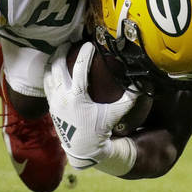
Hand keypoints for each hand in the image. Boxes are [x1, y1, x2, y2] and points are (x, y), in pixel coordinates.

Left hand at [44, 42, 136, 168]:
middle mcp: (62, 97)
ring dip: (53, 62)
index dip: (85, 53)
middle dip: (61, 51)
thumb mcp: (115, 115)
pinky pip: (46, 85)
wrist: (82, 150)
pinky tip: (54, 69)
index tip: (89, 44)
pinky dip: (49, 74)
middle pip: (57, 67)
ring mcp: (54, 102)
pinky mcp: (50, 106)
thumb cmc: (100, 130)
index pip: (80, 68)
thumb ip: (129, 100)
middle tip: (68, 42)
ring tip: (59, 52)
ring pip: (48, 75)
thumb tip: (144, 85)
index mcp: (77, 97)